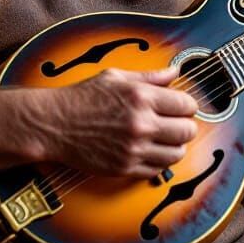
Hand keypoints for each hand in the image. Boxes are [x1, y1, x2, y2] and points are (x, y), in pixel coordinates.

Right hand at [43, 65, 198, 178]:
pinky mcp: (125, 168)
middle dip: (186, 125)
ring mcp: (134, 149)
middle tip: (177, 122)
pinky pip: (157, 170)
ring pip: (177, 154)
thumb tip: (175, 72)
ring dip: (175, 145)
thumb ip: (150, 76)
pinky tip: (149, 150)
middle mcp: (141, 124)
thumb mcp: (116, 77)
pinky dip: (158, 161)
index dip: (188, 105)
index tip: (182, 106)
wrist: (55, 124)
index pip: (186, 105)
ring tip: (164, 138)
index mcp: (141, 97)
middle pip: (187, 131)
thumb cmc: (84, 97)